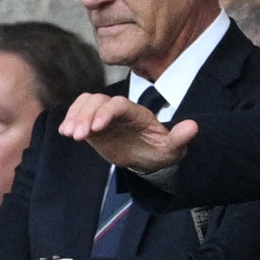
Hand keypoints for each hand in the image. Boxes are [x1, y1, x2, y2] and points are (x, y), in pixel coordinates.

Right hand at [59, 93, 197, 172]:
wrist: (149, 158)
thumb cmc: (160, 151)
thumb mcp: (172, 148)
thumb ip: (180, 138)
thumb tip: (193, 126)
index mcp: (138, 113)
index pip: (120, 105)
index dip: (107, 112)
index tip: (97, 128)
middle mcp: (120, 110)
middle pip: (99, 100)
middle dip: (86, 115)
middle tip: (78, 135)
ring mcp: (105, 115)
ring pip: (87, 103)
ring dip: (75, 116)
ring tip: (70, 134)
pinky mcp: (93, 124)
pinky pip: (78, 113)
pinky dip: (70, 119)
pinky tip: (65, 132)